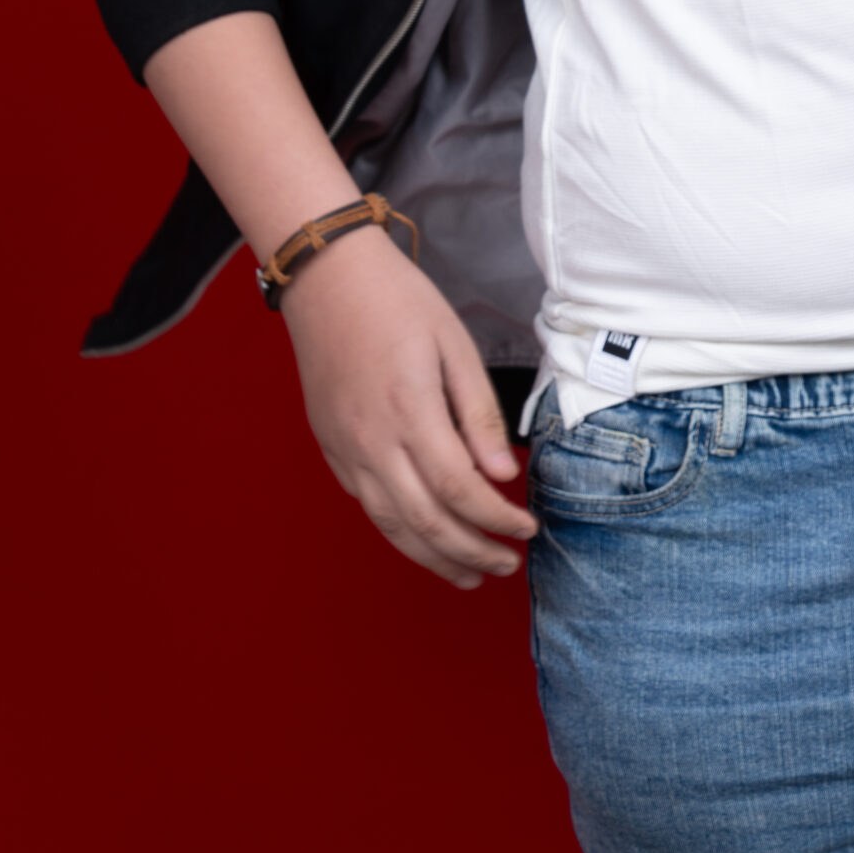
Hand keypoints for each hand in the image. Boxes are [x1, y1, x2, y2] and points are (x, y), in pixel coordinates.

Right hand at [279, 228, 539, 586]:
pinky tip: (427, 538)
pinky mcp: (330, 448)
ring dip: (434, 558)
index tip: (526, 529)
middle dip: (472, 553)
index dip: (497, 519)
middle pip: (425, 522)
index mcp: (410, 411)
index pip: (459, 490)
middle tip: (508, 565)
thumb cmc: (398, 301)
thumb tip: (502, 477)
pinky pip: (367, 505)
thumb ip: (479, 415)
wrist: (326, 278)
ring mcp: (345, 449)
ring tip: (470, 575)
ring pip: (391, 526)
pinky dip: (400, 532)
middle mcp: (371, 441)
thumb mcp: (455, 346)